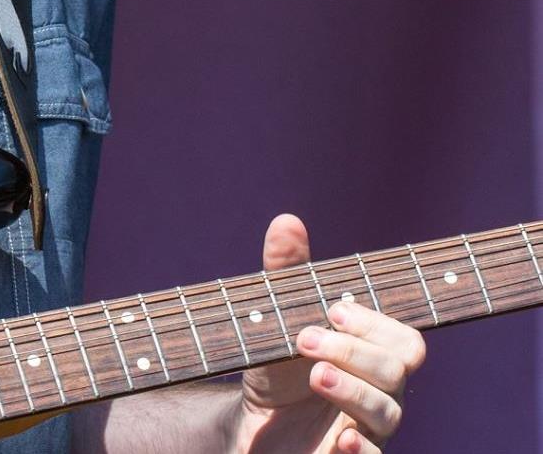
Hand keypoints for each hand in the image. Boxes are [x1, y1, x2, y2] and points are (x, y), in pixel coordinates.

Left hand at [235, 215, 426, 453]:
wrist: (247, 424)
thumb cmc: (275, 367)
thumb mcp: (273, 318)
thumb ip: (286, 271)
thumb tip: (287, 220)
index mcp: (371, 357)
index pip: (404, 340)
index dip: (377, 324)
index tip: (334, 311)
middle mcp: (379, 394)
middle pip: (397, 372)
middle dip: (354, 351)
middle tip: (305, 339)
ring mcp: (366, 431)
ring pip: (388, 414)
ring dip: (352, 391)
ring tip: (314, 375)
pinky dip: (361, 450)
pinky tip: (339, 439)